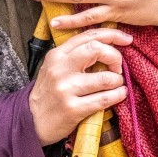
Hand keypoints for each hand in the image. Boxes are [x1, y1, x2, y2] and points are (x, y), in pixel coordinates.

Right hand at [28, 26, 131, 144]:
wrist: (31, 121)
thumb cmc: (50, 92)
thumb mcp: (56, 67)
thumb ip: (76, 54)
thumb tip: (107, 42)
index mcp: (57, 55)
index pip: (89, 36)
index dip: (112, 35)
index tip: (126, 40)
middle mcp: (60, 69)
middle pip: (97, 49)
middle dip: (115, 57)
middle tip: (118, 68)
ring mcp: (66, 89)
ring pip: (106, 78)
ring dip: (118, 81)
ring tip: (117, 84)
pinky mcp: (72, 109)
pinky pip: (104, 99)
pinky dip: (118, 95)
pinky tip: (120, 94)